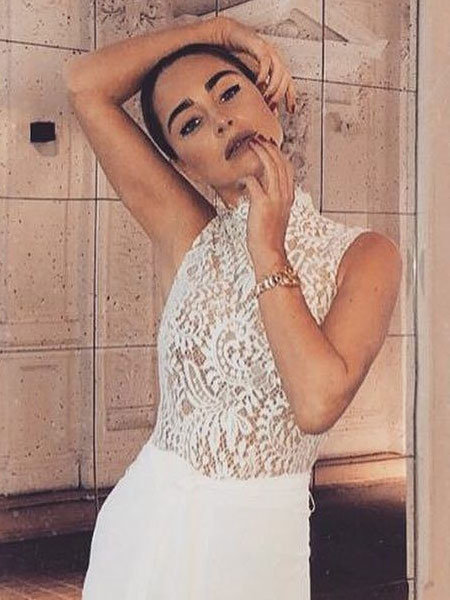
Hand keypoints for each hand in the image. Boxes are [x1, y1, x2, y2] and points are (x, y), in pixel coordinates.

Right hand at [210, 15, 295, 113]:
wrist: (230, 35)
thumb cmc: (240, 55)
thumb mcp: (252, 77)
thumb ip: (261, 91)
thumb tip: (269, 109)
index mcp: (276, 65)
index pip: (289, 83)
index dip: (291, 97)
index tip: (290, 110)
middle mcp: (275, 58)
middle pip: (285, 78)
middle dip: (279, 94)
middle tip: (271, 105)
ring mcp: (268, 51)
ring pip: (279, 70)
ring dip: (273, 86)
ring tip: (266, 96)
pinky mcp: (259, 46)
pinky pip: (265, 61)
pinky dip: (264, 74)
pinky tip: (258, 83)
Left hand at [238, 134, 294, 265]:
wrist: (270, 253)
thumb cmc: (268, 237)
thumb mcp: (273, 215)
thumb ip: (269, 200)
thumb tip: (258, 189)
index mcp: (289, 196)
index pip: (287, 168)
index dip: (278, 154)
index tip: (268, 145)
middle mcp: (285, 195)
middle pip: (280, 162)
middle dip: (269, 147)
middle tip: (258, 138)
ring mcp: (275, 199)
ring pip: (271, 167)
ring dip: (260, 153)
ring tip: (251, 144)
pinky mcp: (263, 204)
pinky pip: (254, 182)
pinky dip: (246, 176)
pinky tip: (240, 176)